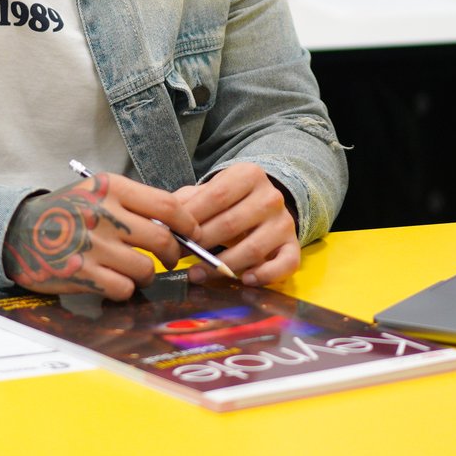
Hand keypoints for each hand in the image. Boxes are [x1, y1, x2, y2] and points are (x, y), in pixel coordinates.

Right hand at [3, 173, 199, 300]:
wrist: (17, 231)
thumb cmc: (65, 212)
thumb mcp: (95, 192)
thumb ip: (132, 203)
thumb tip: (177, 223)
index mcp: (110, 188)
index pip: (167, 204)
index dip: (187, 223)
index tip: (191, 233)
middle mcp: (103, 213)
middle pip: (162, 240)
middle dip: (172, 255)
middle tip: (168, 259)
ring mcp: (92, 244)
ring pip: (146, 268)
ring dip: (146, 275)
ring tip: (136, 272)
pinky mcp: (82, 272)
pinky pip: (123, 288)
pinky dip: (125, 289)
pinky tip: (115, 281)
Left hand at [173, 163, 299, 286]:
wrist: (266, 203)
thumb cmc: (230, 200)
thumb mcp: (211, 191)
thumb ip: (187, 202)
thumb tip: (162, 222)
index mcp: (249, 175)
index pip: (215, 197)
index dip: (191, 218)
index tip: (172, 234)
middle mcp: (271, 197)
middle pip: (230, 224)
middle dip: (200, 244)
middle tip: (177, 257)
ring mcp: (285, 222)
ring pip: (253, 248)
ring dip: (222, 265)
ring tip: (197, 274)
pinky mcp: (293, 246)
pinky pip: (285, 264)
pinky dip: (265, 275)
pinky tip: (244, 280)